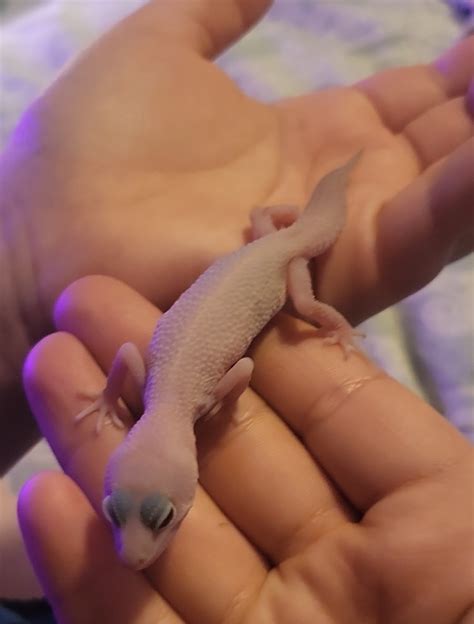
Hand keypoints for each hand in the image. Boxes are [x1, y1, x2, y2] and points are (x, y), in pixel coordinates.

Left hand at [2, 0, 472, 327]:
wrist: (41, 236)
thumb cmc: (88, 152)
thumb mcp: (165, 45)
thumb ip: (222, 1)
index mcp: (310, 140)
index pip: (410, 103)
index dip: (458, 69)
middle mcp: (337, 195)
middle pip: (444, 147)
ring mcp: (336, 240)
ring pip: (447, 195)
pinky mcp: (326, 279)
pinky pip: (417, 237)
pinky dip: (465, 198)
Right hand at [19, 276, 473, 623]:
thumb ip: (424, 459)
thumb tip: (337, 357)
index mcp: (440, 534)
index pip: (333, 412)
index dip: (264, 346)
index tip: (199, 281)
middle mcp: (350, 590)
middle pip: (237, 466)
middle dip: (162, 385)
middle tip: (90, 306)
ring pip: (174, 546)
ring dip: (105, 460)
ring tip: (46, 371)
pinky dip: (89, 584)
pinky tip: (42, 507)